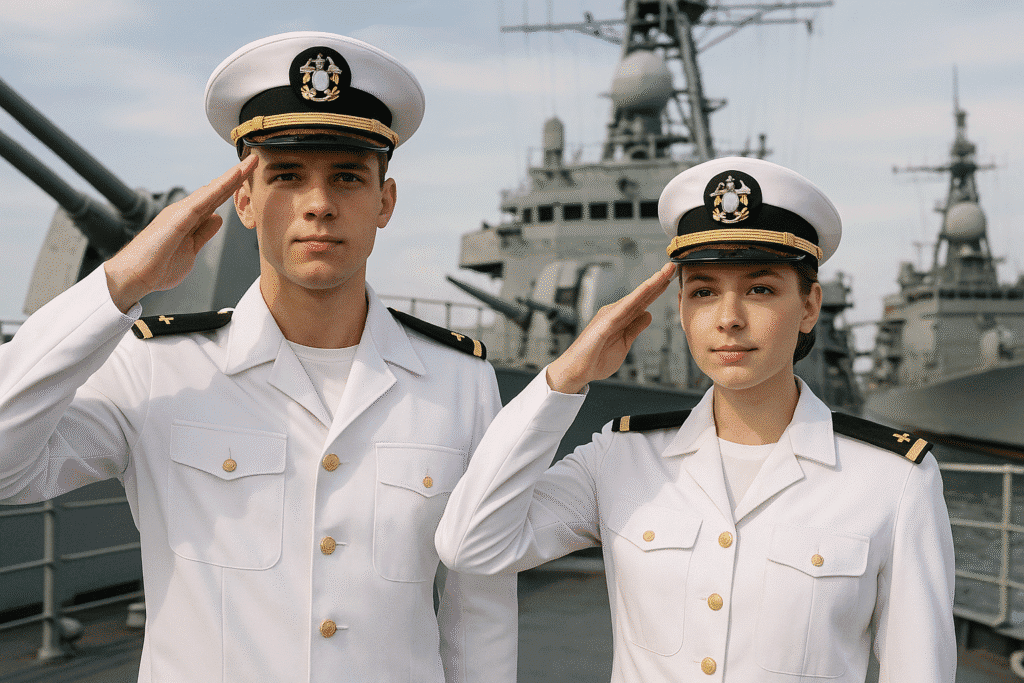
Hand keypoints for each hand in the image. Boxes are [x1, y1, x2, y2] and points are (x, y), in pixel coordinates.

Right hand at [103, 155, 257, 311]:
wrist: (134, 276)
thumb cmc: (158, 267)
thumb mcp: (191, 249)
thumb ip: (204, 233)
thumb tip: (217, 218)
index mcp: (189, 220)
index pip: (216, 201)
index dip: (233, 189)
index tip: (249, 177)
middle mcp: (185, 212)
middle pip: (216, 191)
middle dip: (237, 177)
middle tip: (254, 161)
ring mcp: (181, 213)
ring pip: (212, 190)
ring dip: (232, 176)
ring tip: (249, 163)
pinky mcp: (178, 219)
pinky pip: (204, 200)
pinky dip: (219, 188)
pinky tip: (233, 177)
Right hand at [546, 262, 675, 393]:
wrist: (577, 370)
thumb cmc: (596, 359)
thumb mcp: (625, 344)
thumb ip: (635, 328)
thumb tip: (648, 314)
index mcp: (621, 318)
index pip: (643, 301)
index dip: (657, 290)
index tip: (671, 278)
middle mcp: (615, 312)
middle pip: (641, 295)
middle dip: (657, 280)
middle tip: (672, 266)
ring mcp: (610, 315)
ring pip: (635, 297)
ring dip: (650, 284)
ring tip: (664, 272)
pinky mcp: (604, 323)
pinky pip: (623, 308)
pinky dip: (636, 297)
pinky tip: (647, 289)